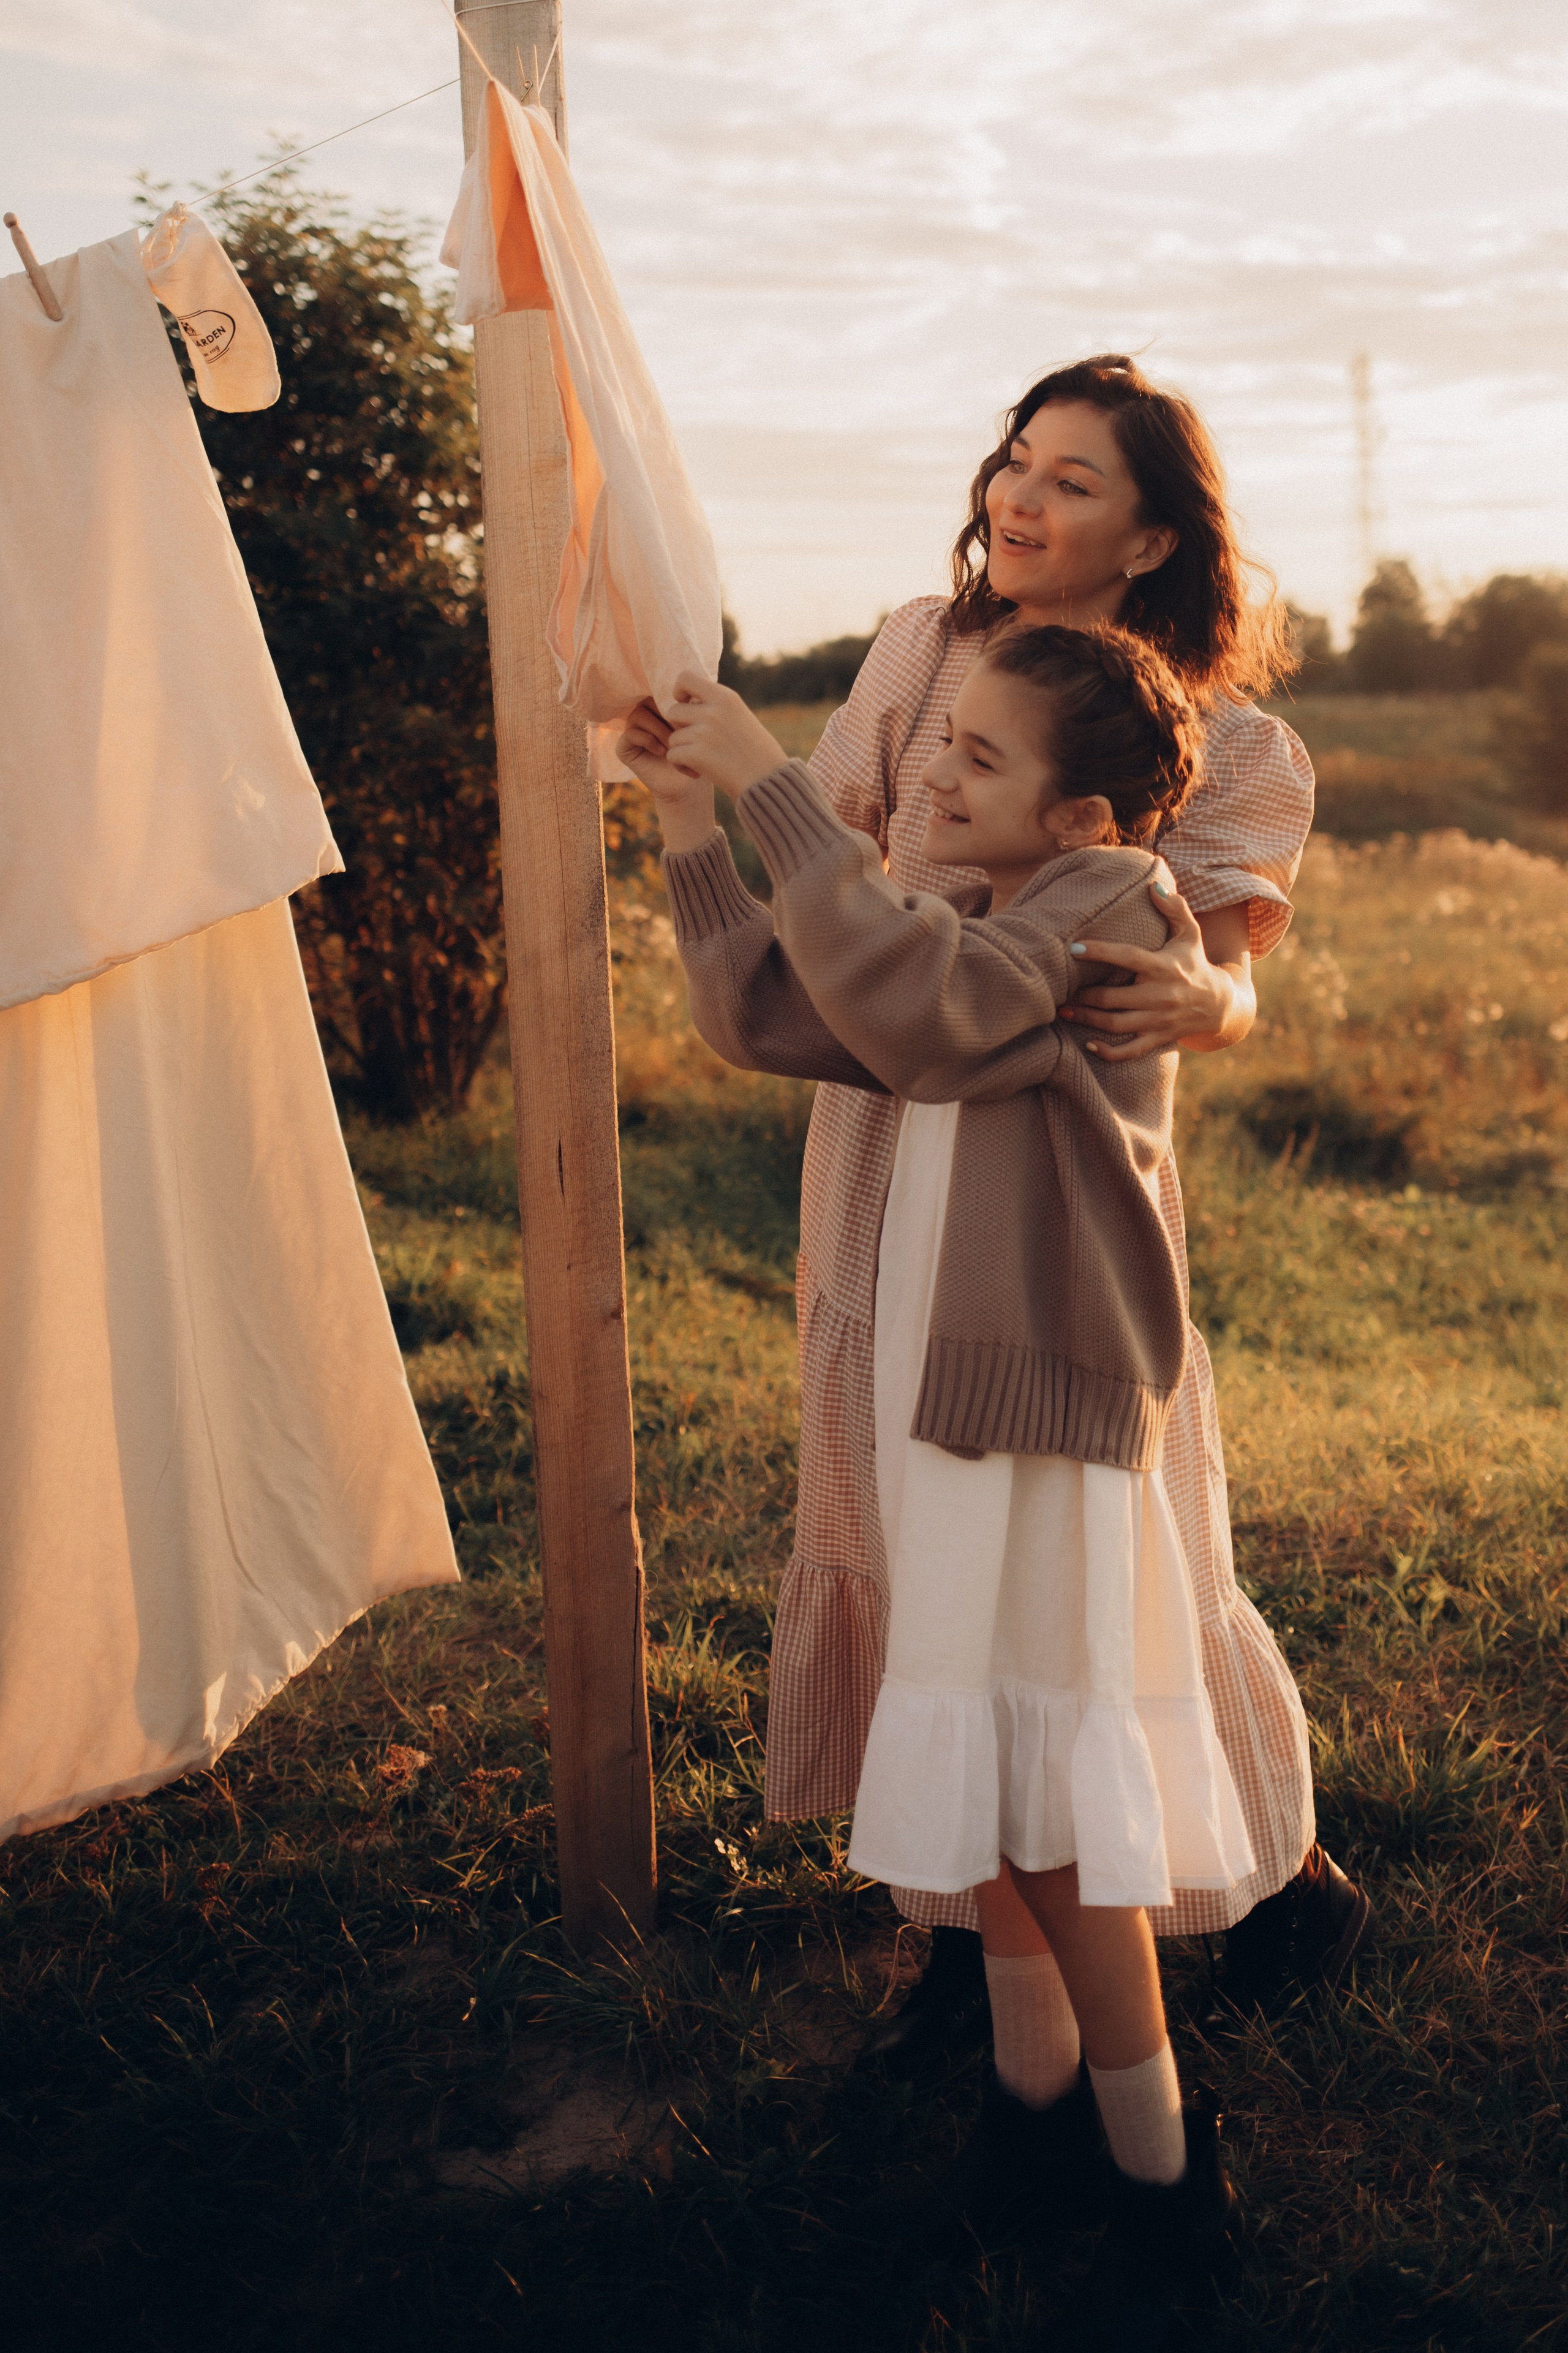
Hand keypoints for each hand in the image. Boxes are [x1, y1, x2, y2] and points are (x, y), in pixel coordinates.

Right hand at [617, 696, 715, 853]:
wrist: (691, 786)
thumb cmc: (701, 754)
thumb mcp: (701, 724)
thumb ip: (693, 701)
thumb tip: (691, 676)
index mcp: (661, 705)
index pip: (659, 687)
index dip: (674, 699)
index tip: (691, 713)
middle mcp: (645, 715)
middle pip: (648, 697)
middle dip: (667, 713)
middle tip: (682, 728)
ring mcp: (634, 731)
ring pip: (638, 713)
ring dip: (659, 727)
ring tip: (674, 742)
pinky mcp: (625, 748)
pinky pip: (630, 733)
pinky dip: (648, 739)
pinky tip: (664, 751)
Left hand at [664, 671, 787, 797]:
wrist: (766, 780)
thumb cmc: (756, 752)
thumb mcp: (740, 716)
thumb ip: (716, 706)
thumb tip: (688, 701)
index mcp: (724, 697)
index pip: (685, 678)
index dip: (679, 691)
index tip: (686, 705)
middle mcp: (712, 711)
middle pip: (673, 712)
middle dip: (680, 729)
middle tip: (696, 742)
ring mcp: (703, 733)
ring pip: (673, 738)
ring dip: (682, 751)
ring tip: (701, 761)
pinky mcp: (696, 754)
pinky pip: (672, 756)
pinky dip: (681, 767)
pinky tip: (698, 772)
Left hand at [1061, 877, 1255, 1060]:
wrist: (1219, 1005)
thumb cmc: (1195, 962)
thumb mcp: (1190, 933)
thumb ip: (1174, 908)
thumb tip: (1153, 884)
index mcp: (1164, 966)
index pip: (1128, 957)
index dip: (1101, 952)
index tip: (1073, 948)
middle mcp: (1161, 995)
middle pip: (1114, 998)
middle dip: (1083, 996)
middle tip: (1057, 990)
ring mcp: (1159, 1020)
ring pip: (1116, 1025)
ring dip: (1087, 1020)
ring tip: (1063, 1011)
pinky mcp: (1158, 1039)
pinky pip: (1131, 1051)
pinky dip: (1109, 1053)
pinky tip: (1088, 1045)